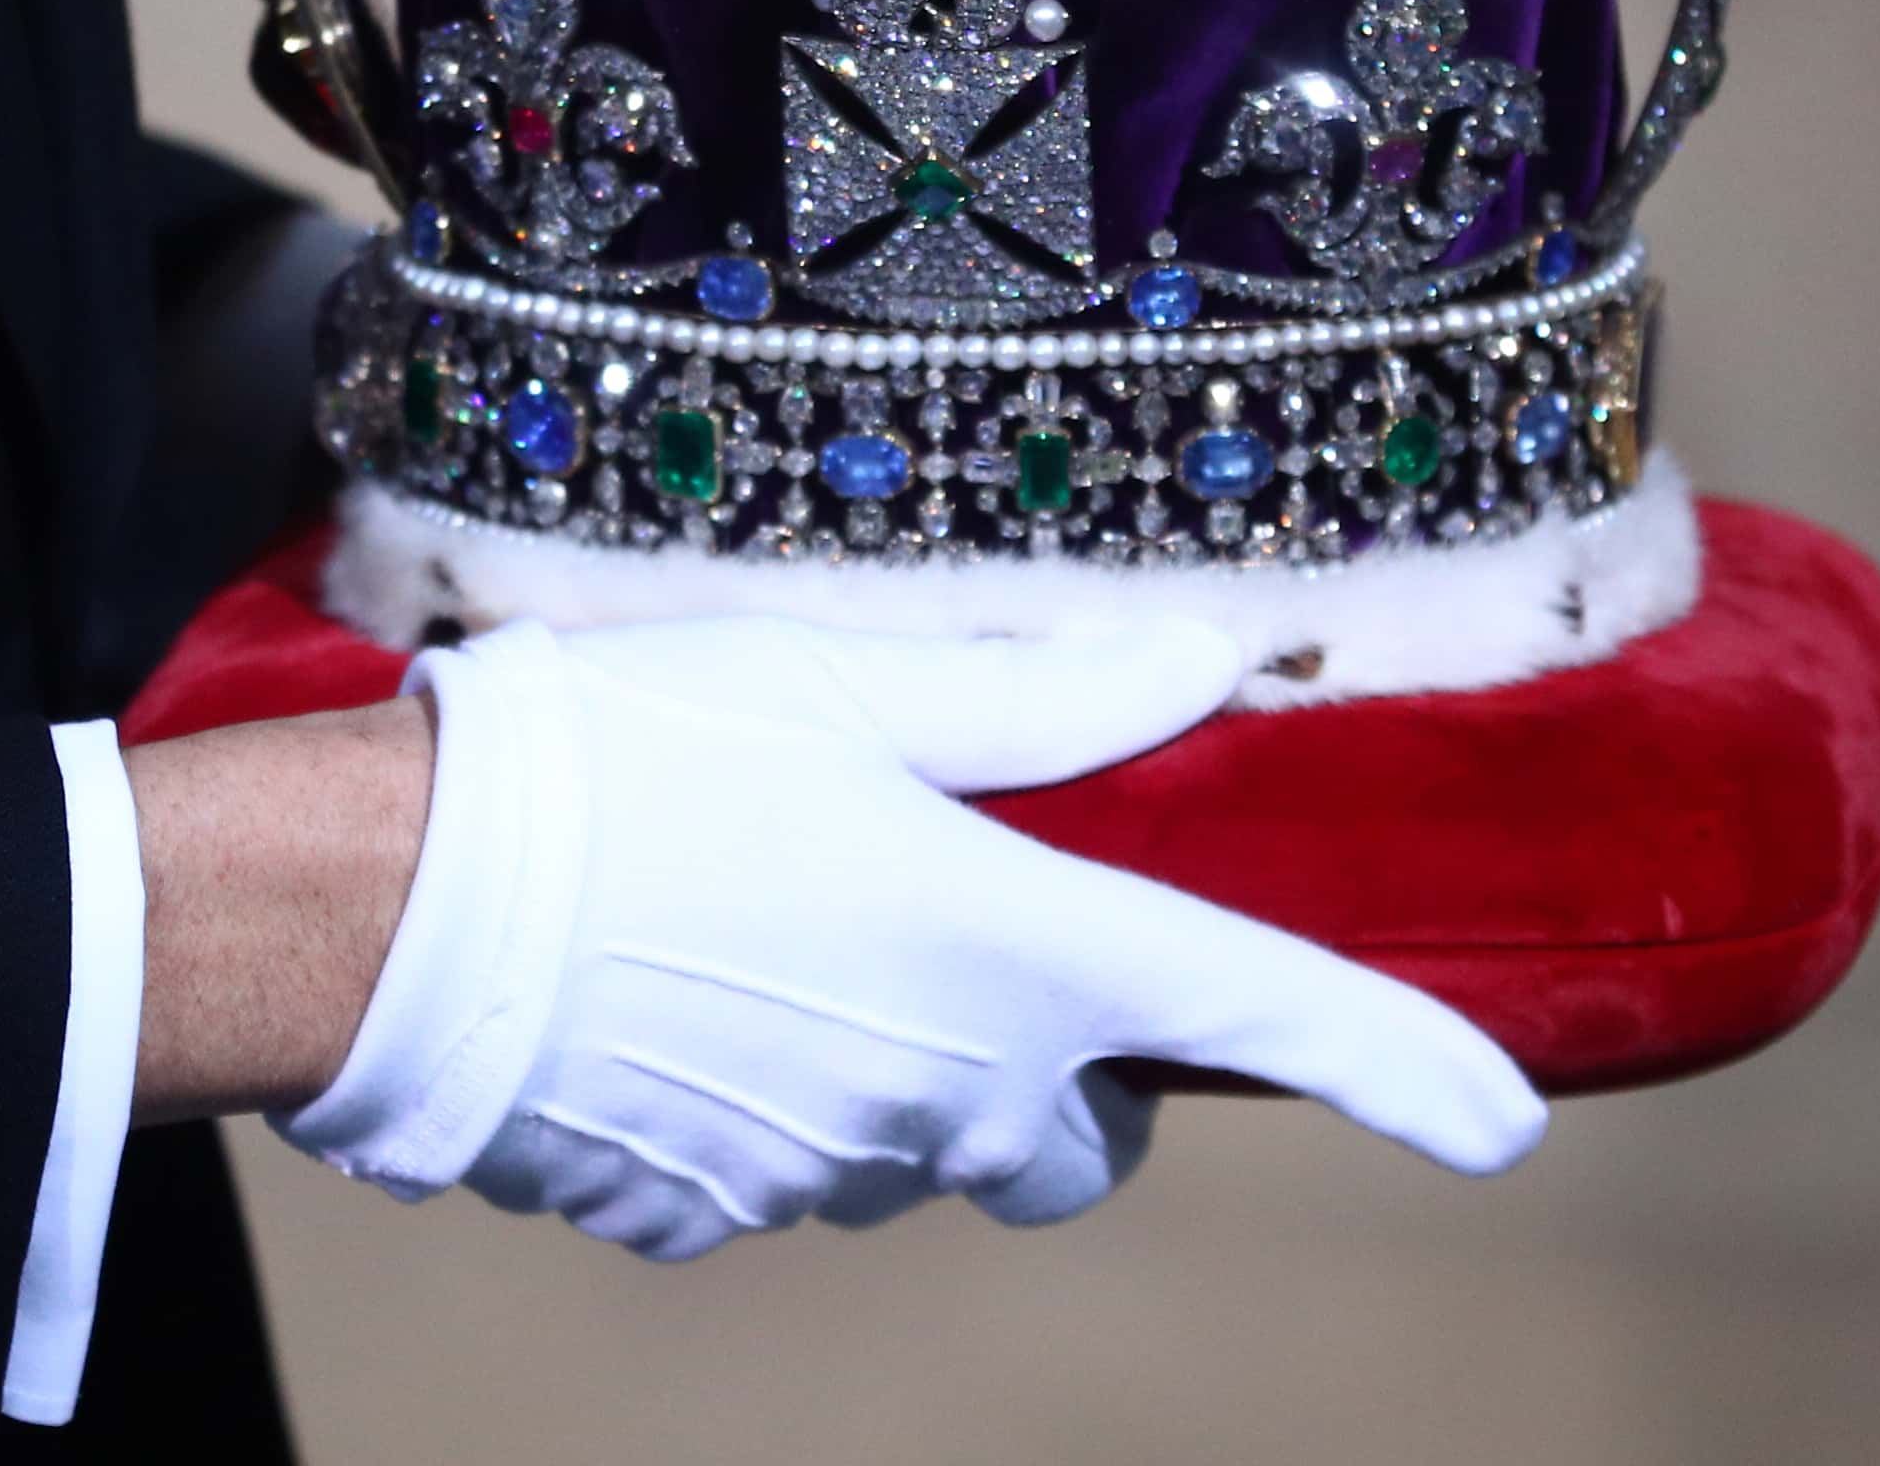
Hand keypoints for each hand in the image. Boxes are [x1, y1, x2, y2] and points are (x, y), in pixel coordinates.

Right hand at [274, 615, 1544, 1258]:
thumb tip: (1212, 657)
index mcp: (1012, 957)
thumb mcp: (841, 684)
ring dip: (893, 1061)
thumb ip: (1040, 698)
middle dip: (1062, 1068)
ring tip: (759, 912)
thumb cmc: (623, 759)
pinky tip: (666, 983)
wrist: (378, 907)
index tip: (1502, 1127)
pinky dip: (767, 1095)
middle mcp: (946, 1100)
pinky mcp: (702, 1223)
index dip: (1404, 1071)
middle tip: (955, 916)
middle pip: (1079, 1138)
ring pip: (922, 1146)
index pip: (1264, 1021)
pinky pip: (786, 1168)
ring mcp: (822, 1180)